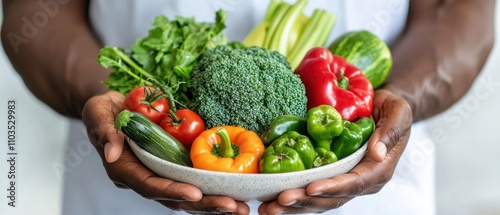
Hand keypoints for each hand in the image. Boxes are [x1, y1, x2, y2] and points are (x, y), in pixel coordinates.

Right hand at [82, 91, 249, 213]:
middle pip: (176, 198)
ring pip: (189, 195)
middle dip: (205, 204)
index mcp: (126, 170)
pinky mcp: (174, 166)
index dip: (172, 192)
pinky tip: (237, 191)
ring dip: (215, 202)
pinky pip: (195, 181)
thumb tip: (112, 152)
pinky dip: (215, 188)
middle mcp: (145, 177)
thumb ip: (104, 131)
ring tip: (242, 206)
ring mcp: (162, 174)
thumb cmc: (103, 110)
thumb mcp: (97, 113)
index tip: (195, 194)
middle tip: (233, 207)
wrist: (114, 107)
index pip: (150, 186)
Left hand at [258, 89, 412, 213]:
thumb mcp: (398, 112)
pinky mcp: (331, 175)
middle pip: (332, 198)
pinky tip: (270, 199)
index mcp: (378, 170)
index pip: (354, 183)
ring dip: (294, 206)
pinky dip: (293, 195)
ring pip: (319, 200)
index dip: (332, 187)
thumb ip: (390, 131)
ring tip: (268, 208)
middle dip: (305, 201)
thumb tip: (377, 152)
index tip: (311, 188)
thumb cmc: (390, 108)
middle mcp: (361, 181)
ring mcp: (345, 180)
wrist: (380, 107)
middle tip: (279, 201)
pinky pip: (312, 190)